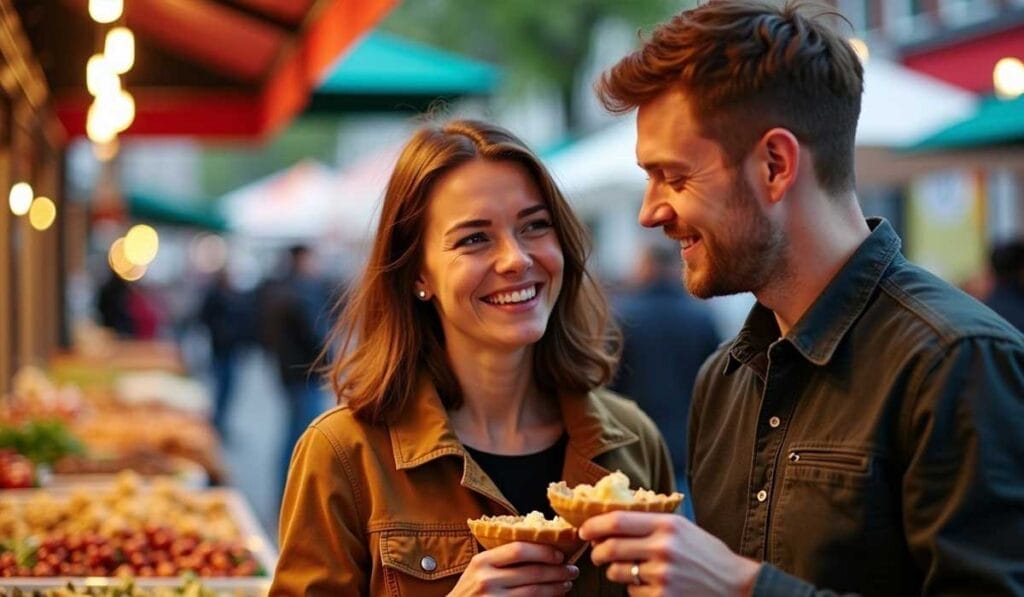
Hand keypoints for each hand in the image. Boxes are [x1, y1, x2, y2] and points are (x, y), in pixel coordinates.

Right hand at [448, 541, 578, 595]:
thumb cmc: (470, 589)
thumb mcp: (479, 568)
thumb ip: (502, 558)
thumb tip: (541, 547)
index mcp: (482, 561)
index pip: (519, 550)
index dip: (543, 551)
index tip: (560, 554)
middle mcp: (486, 580)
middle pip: (532, 572)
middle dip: (558, 571)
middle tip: (573, 569)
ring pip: (535, 592)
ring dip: (556, 588)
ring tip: (567, 584)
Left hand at [579, 512, 760, 595]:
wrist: (736, 585)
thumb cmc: (706, 554)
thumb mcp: (682, 528)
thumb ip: (650, 523)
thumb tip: (609, 523)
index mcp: (667, 525)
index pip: (617, 521)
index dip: (594, 525)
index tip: (584, 530)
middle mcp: (663, 548)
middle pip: (610, 548)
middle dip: (597, 552)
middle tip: (597, 554)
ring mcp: (662, 576)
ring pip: (617, 572)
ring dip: (616, 572)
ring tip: (634, 570)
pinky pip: (632, 592)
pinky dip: (636, 590)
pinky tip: (653, 585)